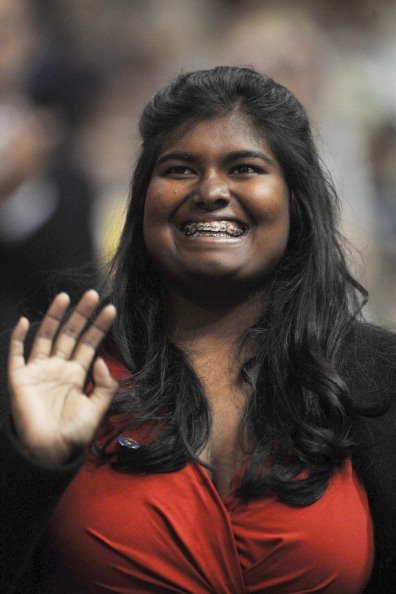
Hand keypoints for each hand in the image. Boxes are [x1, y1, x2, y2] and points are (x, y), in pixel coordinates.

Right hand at [7, 290, 117, 464]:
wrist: (49, 453)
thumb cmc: (73, 434)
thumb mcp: (97, 408)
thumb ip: (104, 385)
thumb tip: (101, 359)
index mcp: (76, 374)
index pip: (89, 344)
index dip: (99, 327)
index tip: (110, 309)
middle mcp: (58, 367)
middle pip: (70, 334)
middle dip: (81, 314)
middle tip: (92, 294)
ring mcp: (38, 371)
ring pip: (46, 337)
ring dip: (55, 317)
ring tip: (65, 296)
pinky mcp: (20, 378)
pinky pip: (17, 354)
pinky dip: (19, 338)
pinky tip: (27, 322)